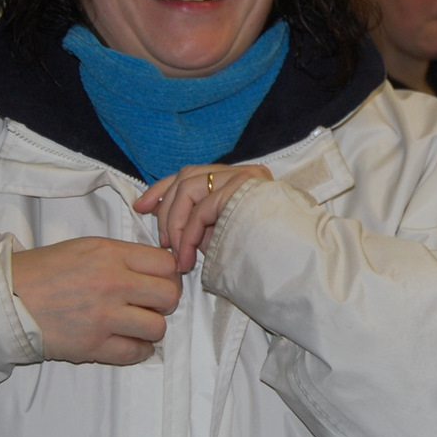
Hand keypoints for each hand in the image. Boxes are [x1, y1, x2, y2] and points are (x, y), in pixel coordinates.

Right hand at [10, 238, 179, 364]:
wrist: (8, 298)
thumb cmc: (44, 270)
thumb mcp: (86, 247)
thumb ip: (122, 256)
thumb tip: (156, 267)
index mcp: (111, 255)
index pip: (166, 264)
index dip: (169, 274)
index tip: (161, 280)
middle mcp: (113, 283)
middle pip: (169, 296)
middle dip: (165, 301)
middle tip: (152, 304)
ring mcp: (105, 317)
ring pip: (157, 328)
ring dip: (151, 328)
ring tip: (138, 324)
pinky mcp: (94, 345)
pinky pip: (136, 352)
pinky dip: (138, 350)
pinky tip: (129, 341)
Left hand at [133, 164, 272, 273]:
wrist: (295, 264)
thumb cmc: (263, 257)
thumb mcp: (224, 236)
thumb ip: (200, 224)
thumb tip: (165, 221)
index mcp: (239, 180)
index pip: (192, 174)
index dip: (161, 189)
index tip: (141, 207)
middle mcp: (242, 172)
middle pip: (187, 175)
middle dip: (164, 207)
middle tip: (162, 242)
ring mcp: (244, 177)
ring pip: (190, 187)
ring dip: (176, 224)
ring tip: (176, 254)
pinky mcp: (243, 188)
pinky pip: (202, 207)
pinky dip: (188, 233)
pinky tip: (187, 255)